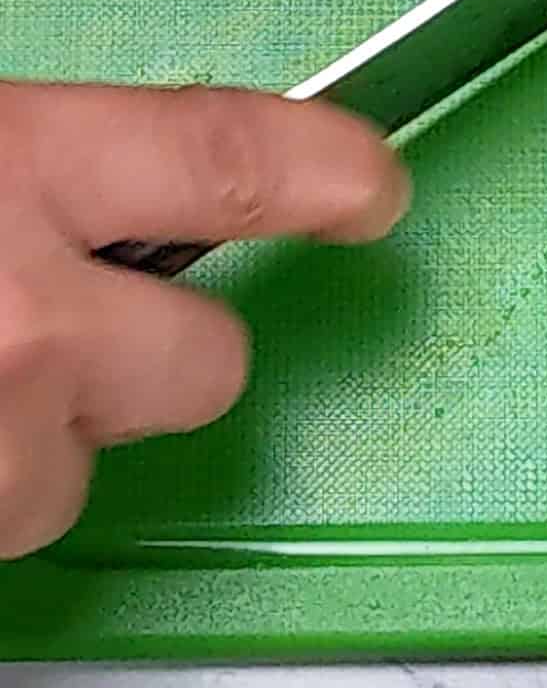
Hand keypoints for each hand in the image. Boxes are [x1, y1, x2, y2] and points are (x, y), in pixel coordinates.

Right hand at [0, 82, 406, 557]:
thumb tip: (139, 176)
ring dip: (41, 438)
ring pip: (85, 470)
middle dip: (163, 354)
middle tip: (59, 323)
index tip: (369, 187)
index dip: (327, 172)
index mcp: (22, 170)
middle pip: (207, 363)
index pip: (238, 161)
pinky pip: (3, 526)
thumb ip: (58, 161)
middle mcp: (27, 319)